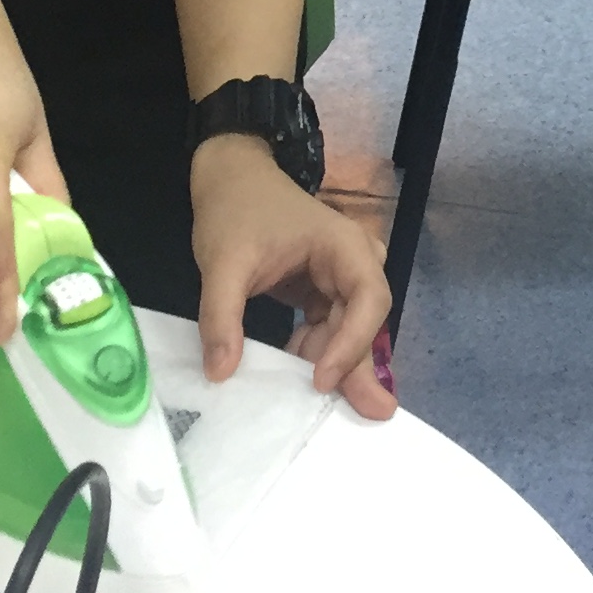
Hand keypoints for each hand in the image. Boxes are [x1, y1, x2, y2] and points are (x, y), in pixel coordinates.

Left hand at [191, 133, 396, 420]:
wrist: (230, 178)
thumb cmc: (234, 210)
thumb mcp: (222, 261)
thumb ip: (222, 316)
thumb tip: (220, 373)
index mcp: (344, 245)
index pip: (367, 299)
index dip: (352, 342)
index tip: (320, 379)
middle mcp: (353, 262)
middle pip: (365, 321)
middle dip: (360, 366)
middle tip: (371, 414)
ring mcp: (340, 278)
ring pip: (349, 330)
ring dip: (336, 364)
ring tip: (327, 408)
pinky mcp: (323, 291)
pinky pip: (330, 330)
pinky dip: (315, 354)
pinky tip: (297, 375)